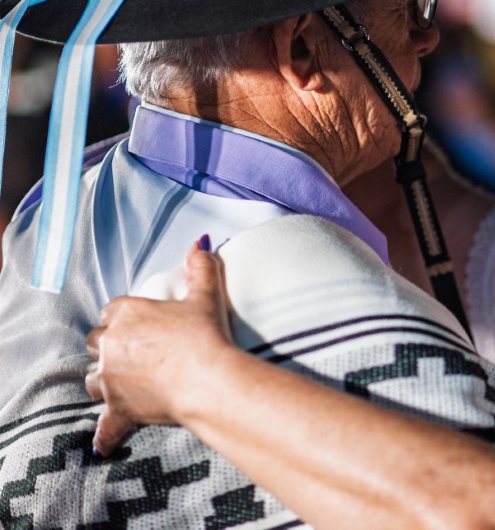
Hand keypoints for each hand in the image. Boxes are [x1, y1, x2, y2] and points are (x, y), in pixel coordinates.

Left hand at [86, 241, 233, 453]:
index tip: (140, 325)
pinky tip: (105, 442)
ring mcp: (111, 379)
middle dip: (109, 347)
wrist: (209, 380)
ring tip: (122, 384)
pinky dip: (106, 433)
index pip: (112, 311)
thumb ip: (200, 267)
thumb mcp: (206, 296)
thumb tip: (199, 243)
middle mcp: (111, 345)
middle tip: (134, 353)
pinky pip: (105, 424)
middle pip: (96, 343)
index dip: (124, 318)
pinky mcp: (119, 408)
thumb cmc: (206, 335)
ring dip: (104, 380)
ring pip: (93, 379)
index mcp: (127, 314)